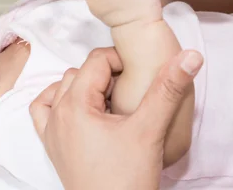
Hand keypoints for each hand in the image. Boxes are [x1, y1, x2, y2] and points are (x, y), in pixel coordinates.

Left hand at [29, 47, 202, 189]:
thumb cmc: (127, 178)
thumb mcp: (149, 130)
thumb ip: (168, 90)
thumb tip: (189, 56)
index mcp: (75, 104)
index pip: (95, 61)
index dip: (120, 61)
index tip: (138, 74)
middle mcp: (56, 114)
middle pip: (78, 74)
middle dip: (104, 76)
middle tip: (129, 94)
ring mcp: (50, 130)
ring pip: (61, 89)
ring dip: (84, 88)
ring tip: (110, 105)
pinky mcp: (51, 145)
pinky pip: (43, 111)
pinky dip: (58, 103)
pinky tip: (78, 110)